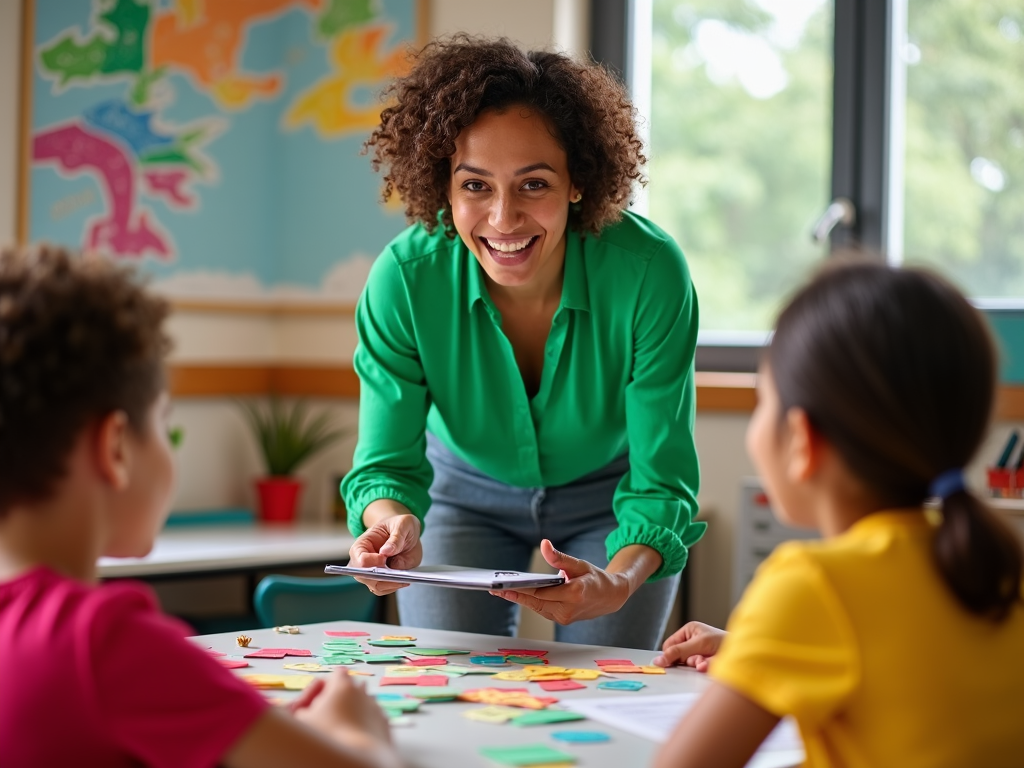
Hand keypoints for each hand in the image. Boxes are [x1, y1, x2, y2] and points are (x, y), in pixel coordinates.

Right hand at [295, 668, 391, 746]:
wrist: (359, 760)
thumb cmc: (328, 738)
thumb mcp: (303, 721)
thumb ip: (302, 709)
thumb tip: (303, 711)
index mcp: (343, 686)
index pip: (335, 674)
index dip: (321, 688)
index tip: (311, 705)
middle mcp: (363, 692)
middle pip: (349, 688)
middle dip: (336, 700)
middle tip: (323, 717)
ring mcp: (376, 707)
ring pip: (361, 703)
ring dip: (350, 712)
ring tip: (337, 730)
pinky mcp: (384, 724)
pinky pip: (370, 719)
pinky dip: (362, 725)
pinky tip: (352, 738)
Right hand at [348, 507, 422, 595]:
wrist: (404, 531)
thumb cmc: (399, 525)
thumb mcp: (402, 524)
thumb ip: (396, 537)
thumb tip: (386, 551)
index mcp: (362, 545)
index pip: (360, 560)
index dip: (372, 562)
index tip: (384, 559)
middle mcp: (362, 561)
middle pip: (365, 577)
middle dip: (382, 578)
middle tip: (400, 575)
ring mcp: (371, 572)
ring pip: (375, 586)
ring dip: (391, 584)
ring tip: (405, 577)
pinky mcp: (382, 578)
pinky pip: (385, 589)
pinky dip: (395, 586)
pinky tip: (405, 579)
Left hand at [489, 539, 630, 624]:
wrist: (611, 597)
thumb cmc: (595, 578)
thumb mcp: (579, 564)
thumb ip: (559, 557)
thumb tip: (544, 544)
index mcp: (574, 594)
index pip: (541, 592)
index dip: (521, 589)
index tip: (503, 586)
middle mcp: (568, 609)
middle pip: (535, 602)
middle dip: (514, 595)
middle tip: (494, 589)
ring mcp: (564, 617)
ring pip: (536, 607)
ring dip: (519, 599)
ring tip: (500, 590)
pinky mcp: (562, 619)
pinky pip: (542, 609)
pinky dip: (529, 602)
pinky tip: (516, 594)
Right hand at [653, 621, 726, 671]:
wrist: (742, 653)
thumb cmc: (723, 641)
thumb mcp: (698, 643)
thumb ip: (678, 651)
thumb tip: (659, 660)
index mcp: (688, 631)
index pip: (669, 645)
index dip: (670, 654)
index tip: (671, 662)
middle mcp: (692, 641)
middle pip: (677, 655)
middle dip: (687, 659)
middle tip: (696, 657)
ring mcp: (698, 652)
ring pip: (687, 664)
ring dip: (696, 663)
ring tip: (705, 660)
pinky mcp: (704, 662)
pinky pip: (696, 668)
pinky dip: (703, 667)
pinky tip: (709, 664)